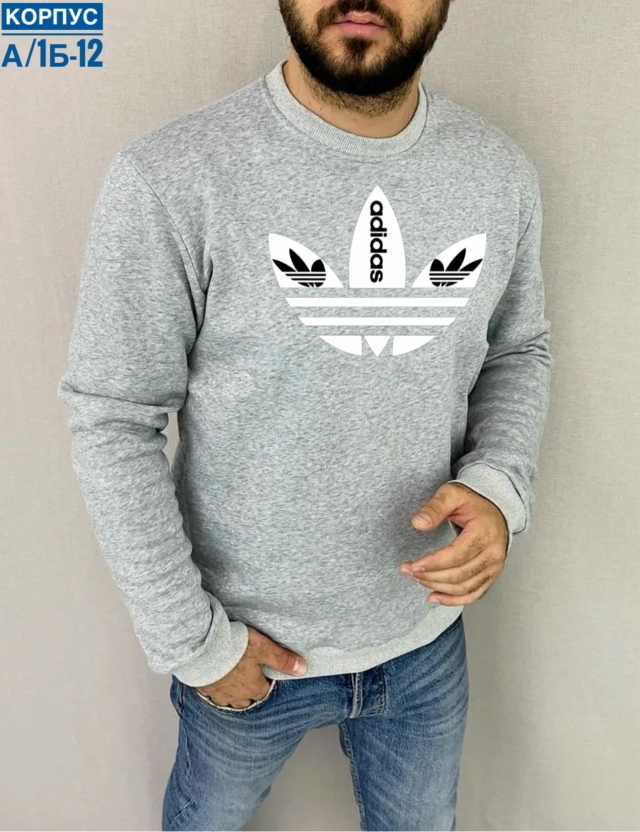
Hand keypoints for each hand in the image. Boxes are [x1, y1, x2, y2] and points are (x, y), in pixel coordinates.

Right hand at [194, 626, 307, 708]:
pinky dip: (215, 689)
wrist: (202, 649)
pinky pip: (211, 694)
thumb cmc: (234, 647)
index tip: (265, 674)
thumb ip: (282, 659)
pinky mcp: (203, 688)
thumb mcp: (263, 648)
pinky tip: (214, 681)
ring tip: (232, 682)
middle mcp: (236, 695)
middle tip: (249, 679)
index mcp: (253, 687)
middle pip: (247, 699)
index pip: (264, 691)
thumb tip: (303, 669)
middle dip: (250, 692)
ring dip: (232, 693)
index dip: (266, 682)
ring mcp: (218, 694)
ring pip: (228, 700)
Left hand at [400, 481, 508, 604]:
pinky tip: (434, 597)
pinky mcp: (490, 576)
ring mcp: (494, 567)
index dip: (434, 563)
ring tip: (417, 578)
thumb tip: (418, 523)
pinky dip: (453, 600)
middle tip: (408, 570)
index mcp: (485, 532)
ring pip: (464, 587)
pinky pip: (473, 594)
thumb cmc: (472, 503)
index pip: (458, 555)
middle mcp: (493, 553)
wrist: (493, 513)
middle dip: (430, 575)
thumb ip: (435, 507)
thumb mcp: (452, 494)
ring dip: (437, 586)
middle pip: (459, 574)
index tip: (413, 565)